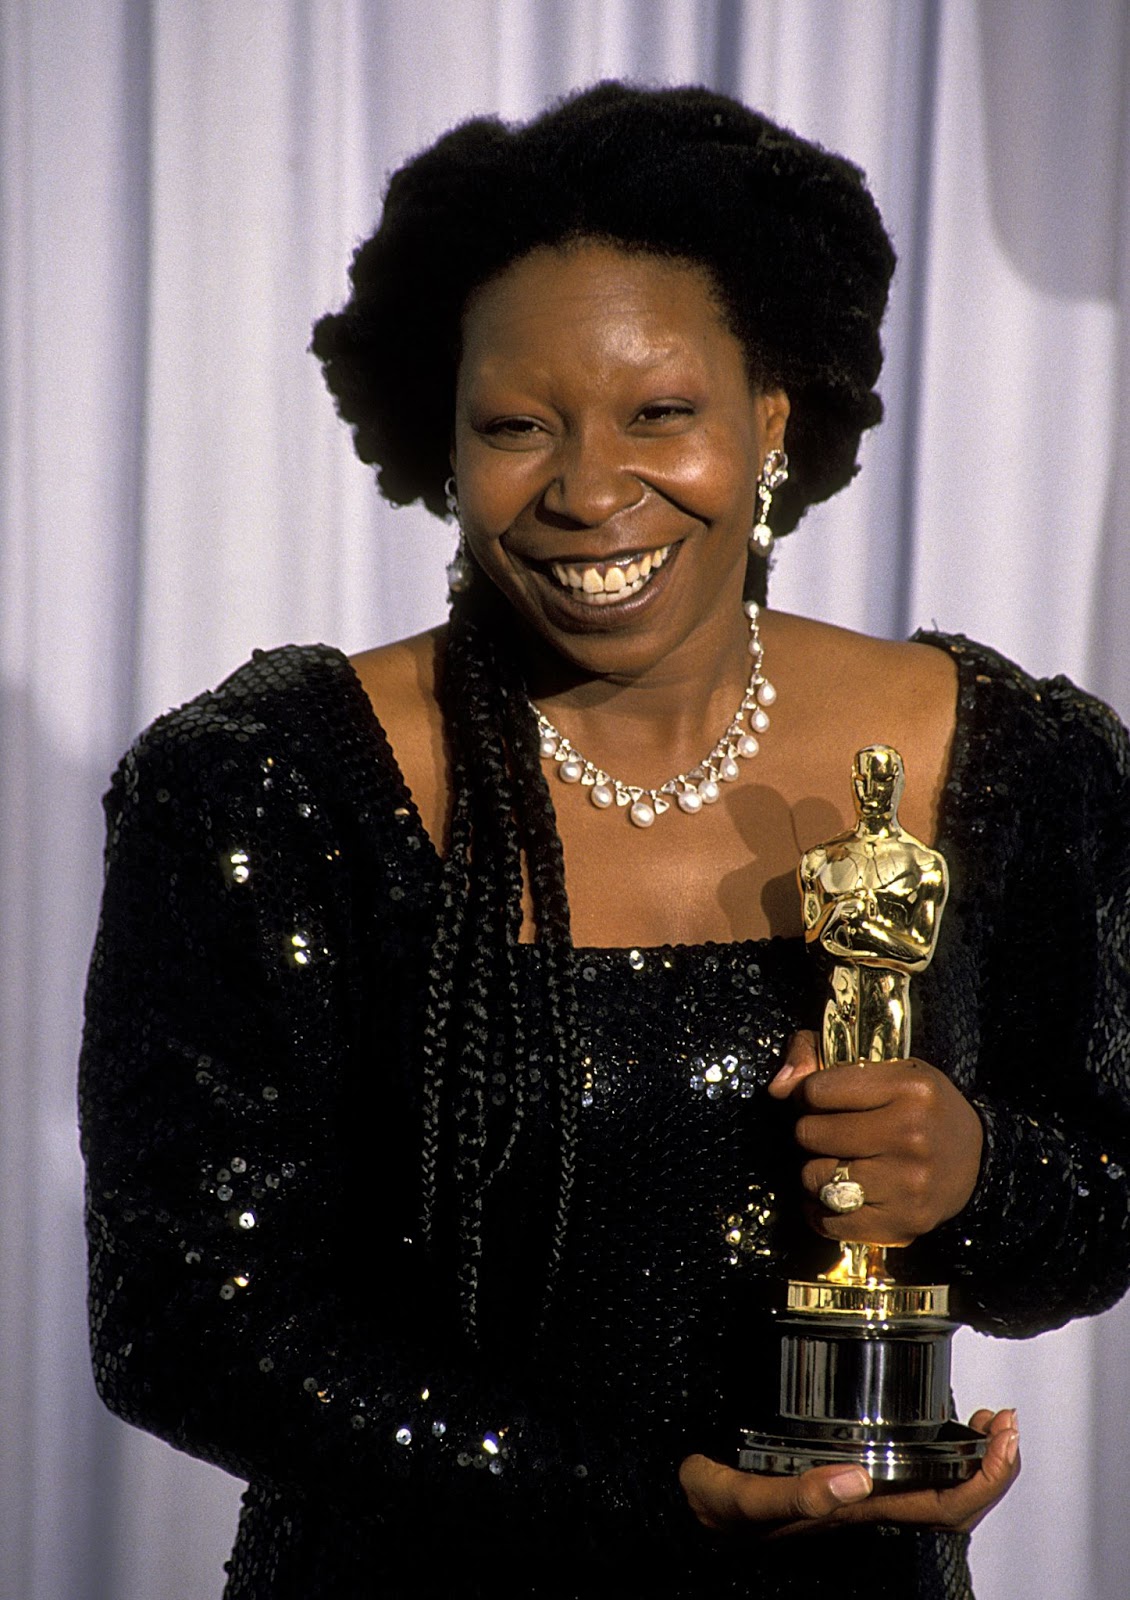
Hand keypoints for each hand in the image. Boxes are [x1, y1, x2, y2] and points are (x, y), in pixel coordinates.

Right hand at [679, 1408, 1018, 1536]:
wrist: (689, 1509)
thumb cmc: (714, 1508)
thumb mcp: (743, 1498)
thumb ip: (795, 1495)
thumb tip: (852, 1478)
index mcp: (854, 1514)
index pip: (942, 1510)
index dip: (982, 1481)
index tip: (999, 1440)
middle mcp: (867, 1507)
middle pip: (955, 1504)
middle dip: (993, 1466)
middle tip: (1005, 1425)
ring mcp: (862, 1493)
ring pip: (941, 1490)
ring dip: (974, 1458)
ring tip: (990, 1423)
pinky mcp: (847, 1471)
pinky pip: (913, 1472)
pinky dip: (944, 1449)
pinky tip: (950, 1429)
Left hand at [768, 1031, 982, 1243]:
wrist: (976, 1159)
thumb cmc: (920, 1108)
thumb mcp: (885, 1066)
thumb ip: (820, 1058)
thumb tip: (778, 1087)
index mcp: (908, 1088)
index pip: (817, 1090)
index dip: (811, 1095)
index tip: (825, 1100)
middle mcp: (911, 1135)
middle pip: (811, 1134)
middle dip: (812, 1132)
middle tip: (833, 1134)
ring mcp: (908, 1183)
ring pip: (815, 1178)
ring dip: (816, 1172)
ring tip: (839, 1163)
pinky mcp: (903, 1223)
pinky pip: (831, 1222)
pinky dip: (822, 1212)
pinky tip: (837, 1197)